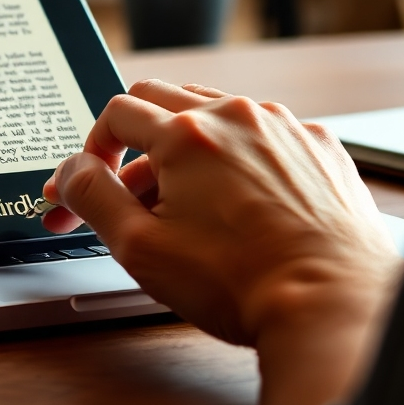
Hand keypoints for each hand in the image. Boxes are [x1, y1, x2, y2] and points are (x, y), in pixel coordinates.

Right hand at [42, 80, 403, 404]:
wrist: (333, 307)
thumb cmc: (244, 284)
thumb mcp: (140, 248)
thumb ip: (92, 197)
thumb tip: (70, 171)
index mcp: (185, 134)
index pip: (116, 112)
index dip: (93, 146)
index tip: (91, 178)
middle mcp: (232, 115)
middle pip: (159, 98)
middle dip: (132, 138)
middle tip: (127, 184)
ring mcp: (279, 125)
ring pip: (211, 108)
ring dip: (183, 141)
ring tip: (182, 196)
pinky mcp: (315, 143)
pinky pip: (261, 129)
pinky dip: (238, 151)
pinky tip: (238, 195)